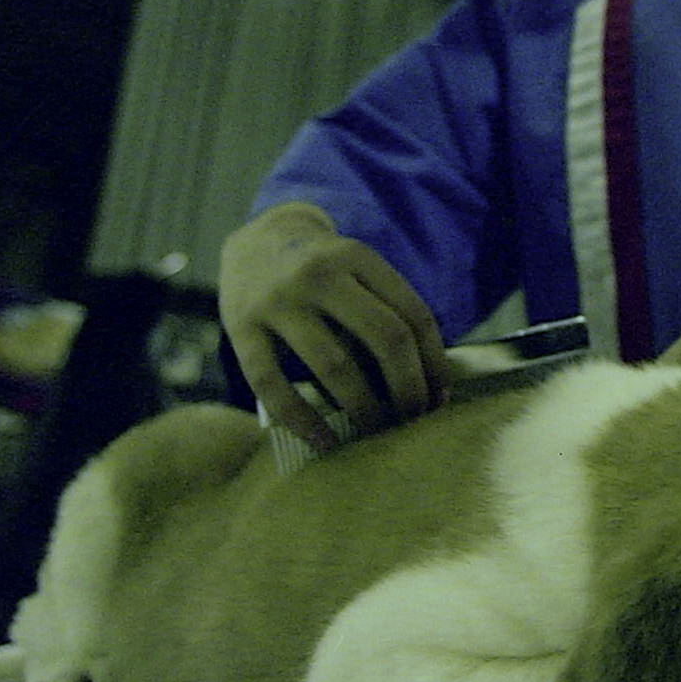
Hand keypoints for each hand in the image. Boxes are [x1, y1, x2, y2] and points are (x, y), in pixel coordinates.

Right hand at [218, 202, 451, 450]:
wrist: (255, 239)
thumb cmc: (322, 268)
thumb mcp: (356, 268)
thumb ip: (384, 308)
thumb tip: (425, 383)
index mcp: (358, 257)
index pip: (413, 314)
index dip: (434, 361)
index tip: (439, 396)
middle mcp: (320, 274)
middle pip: (385, 337)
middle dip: (408, 387)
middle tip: (413, 418)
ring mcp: (278, 300)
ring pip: (335, 365)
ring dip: (365, 408)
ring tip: (378, 431)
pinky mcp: (240, 328)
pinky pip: (272, 384)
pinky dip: (302, 420)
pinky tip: (324, 442)